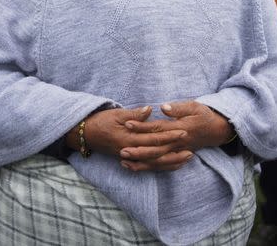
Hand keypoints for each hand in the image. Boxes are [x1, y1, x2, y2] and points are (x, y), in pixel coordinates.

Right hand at [68, 107, 190, 171]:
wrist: (85, 134)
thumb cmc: (101, 120)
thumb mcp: (117, 113)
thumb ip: (134, 114)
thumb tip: (150, 110)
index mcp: (129, 137)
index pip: (153, 137)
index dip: (169, 134)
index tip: (183, 130)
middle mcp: (130, 149)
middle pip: (157, 152)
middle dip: (174, 149)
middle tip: (190, 146)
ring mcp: (130, 156)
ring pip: (154, 163)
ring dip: (171, 161)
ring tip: (187, 158)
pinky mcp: (129, 159)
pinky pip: (148, 166)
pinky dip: (161, 166)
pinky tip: (173, 164)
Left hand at [120, 101, 232, 171]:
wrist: (217, 130)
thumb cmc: (204, 115)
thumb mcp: (194, 106)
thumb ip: (178, 108)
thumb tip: (163, 107)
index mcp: (180, 128)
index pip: (158, 128)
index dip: (142, 126)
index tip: (127, 124)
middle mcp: (178, 142)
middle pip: (155, 148)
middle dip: (138, 150)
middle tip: (121, 149)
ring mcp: (178, 151)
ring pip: (158, 160)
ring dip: (141, 162)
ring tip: (124, 161)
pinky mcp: (177, 156)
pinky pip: (162, 165)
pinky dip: (148, 167)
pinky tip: (135, 167)